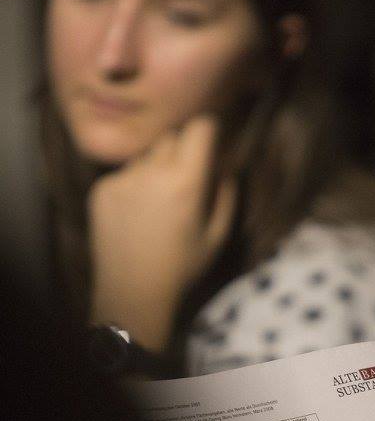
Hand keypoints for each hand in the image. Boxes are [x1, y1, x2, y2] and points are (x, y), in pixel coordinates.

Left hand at [89, 115, 236, 350]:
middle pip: (171, 135)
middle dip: (182, 148)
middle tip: (186, 176)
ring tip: (158, 201)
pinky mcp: (102, 189)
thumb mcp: (217, 237)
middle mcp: (153, 171)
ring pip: (146, 155)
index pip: (199, 127)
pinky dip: (134, 184)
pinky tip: (137, 214)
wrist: (131, 294)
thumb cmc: (182, 269)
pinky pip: (124, 173)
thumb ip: (226, 197)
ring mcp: (123, 179)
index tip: (212, 139)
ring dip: (156, 166)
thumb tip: (226, 169)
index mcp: (186, 181)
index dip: (208, 129)